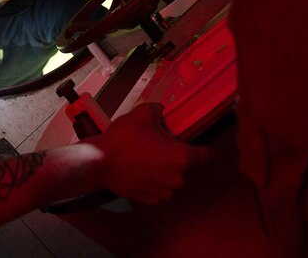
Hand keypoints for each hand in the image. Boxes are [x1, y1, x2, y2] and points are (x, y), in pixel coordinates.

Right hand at [89, 102, 210, 203]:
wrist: (99, 162)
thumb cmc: (124, 138)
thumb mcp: (143, 114)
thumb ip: (158, 109)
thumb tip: (162, 110)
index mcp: (181, 157)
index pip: (208, 155)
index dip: (207, 147)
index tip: (202, 142)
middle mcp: (178, 178)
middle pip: (189, 167)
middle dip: (180, 156)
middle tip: (164, 144)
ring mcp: (164, 191)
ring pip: (174, 178)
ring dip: (167, 170)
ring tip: (150, 157)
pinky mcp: (150, 199)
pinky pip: (160, 189)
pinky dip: (155, 181)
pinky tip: (142, 169)